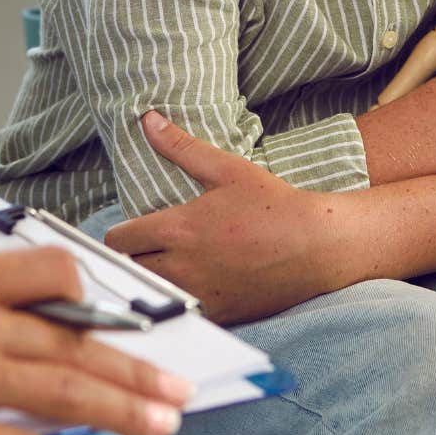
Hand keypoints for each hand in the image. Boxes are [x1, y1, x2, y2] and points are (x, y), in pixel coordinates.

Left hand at [105, 112, 344, 325]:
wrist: (317, 246)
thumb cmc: (274, 205)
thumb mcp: (227, 169)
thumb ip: (182, 146)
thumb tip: (149, 120)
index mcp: (177, 228)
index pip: (118, 240)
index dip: (120, 235)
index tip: (131, 233)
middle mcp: (181, 266)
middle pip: (128, 270)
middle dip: (131, 259)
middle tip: (146, 250)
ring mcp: (199, 294)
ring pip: (151, 294)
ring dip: (152, 282)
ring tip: (166, 269)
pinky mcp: (218, 314)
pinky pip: (181, 313)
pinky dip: (180, 303)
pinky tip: (193, 288)